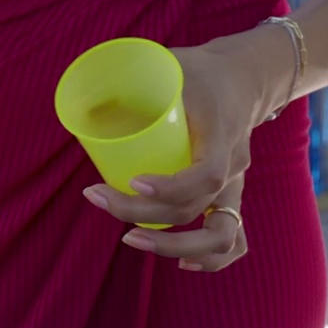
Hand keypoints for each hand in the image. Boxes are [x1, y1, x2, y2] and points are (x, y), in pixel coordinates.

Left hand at [82, 34, 288, 270]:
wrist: (244, 79)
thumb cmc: (199, 72)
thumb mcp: (171, 64)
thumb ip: (132, 78)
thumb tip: (83, 104)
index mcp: (223, 132)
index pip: (206, 174)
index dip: (170, 188)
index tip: (132, 182)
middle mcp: (234, 166)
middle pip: (194, 208)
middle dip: (142, 214)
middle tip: (99, 199)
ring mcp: (235, 186)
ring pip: (220, 235)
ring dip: (173, 247)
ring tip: (130, 240)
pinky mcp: (230, 198)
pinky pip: (234, 239)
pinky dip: (212, 260)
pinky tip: (182, 263)